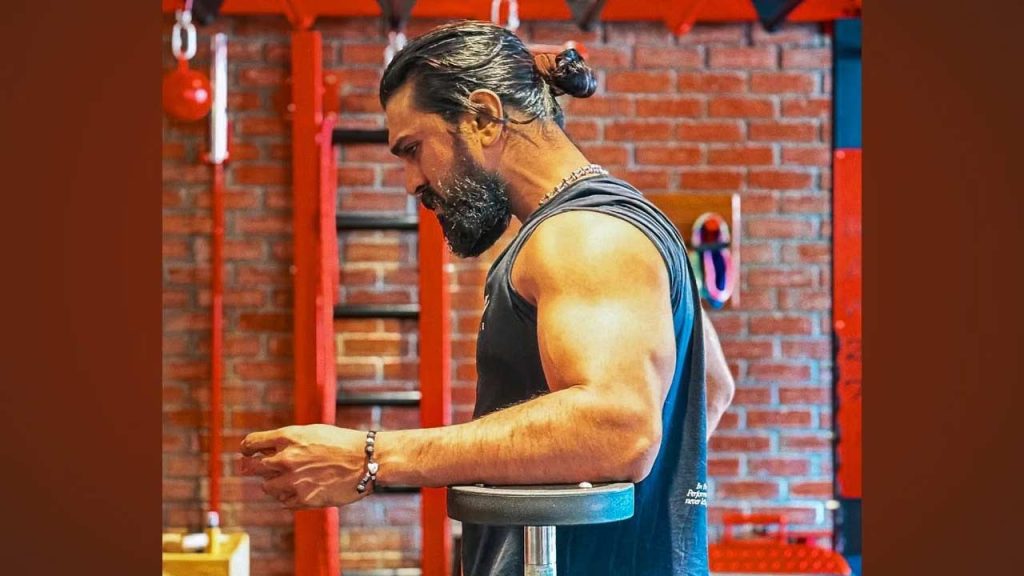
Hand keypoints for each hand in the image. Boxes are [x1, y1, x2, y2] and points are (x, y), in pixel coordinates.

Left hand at [239, 424, 369, 508]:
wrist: (366, 460)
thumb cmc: (342, 443)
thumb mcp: (312, 433)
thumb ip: (288, 442)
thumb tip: (264, 452)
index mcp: (288, 437)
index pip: (251, 443)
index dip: (247, 448)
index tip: (247, 452)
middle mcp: (286, 458)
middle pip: (252, 467)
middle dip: (251, 467)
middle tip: (251, 468)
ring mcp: (293, 480)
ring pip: (267, 487)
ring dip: (273, 483)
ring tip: (289, 480)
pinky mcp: (303, 499)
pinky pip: (283, 502)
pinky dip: (288, 497)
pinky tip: (302, 490)